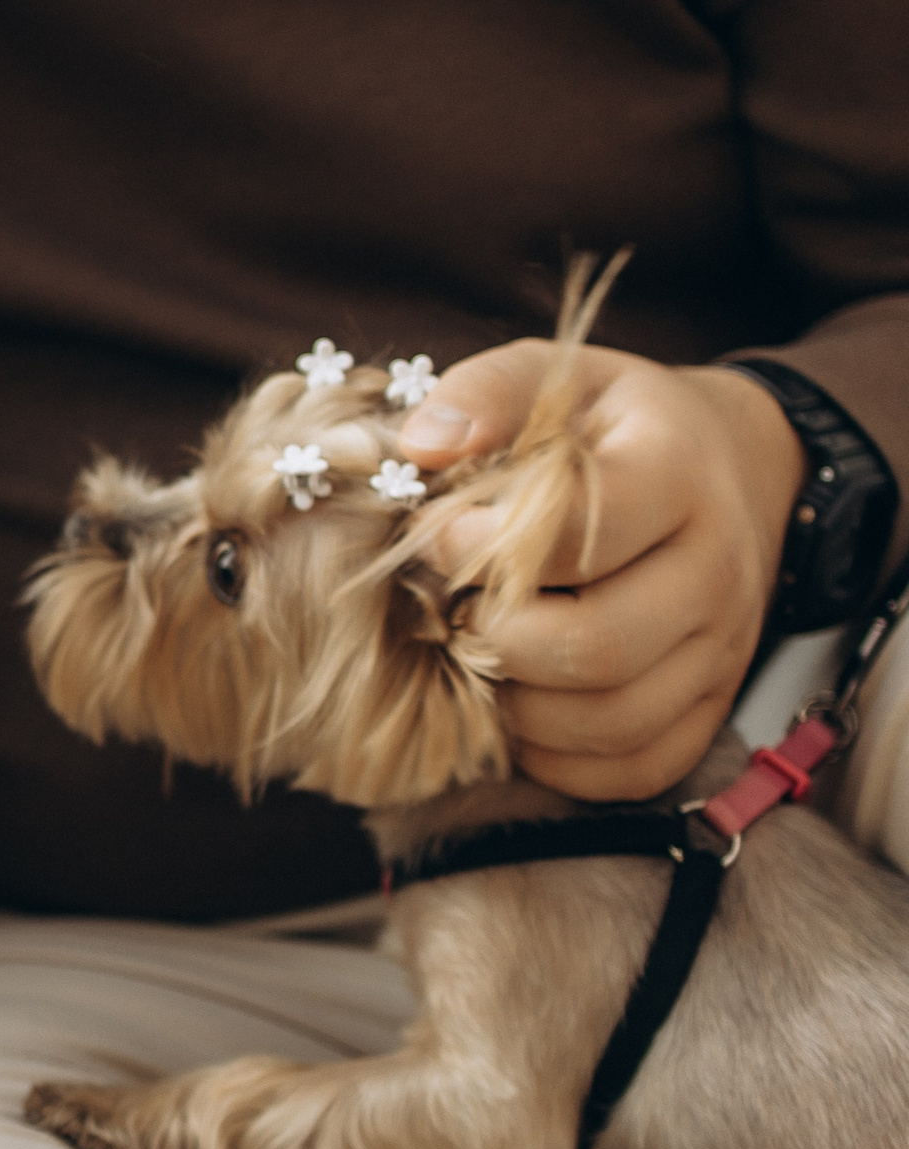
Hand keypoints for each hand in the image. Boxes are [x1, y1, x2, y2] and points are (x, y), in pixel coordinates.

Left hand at [397, 345, 802, 801]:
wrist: (726, 470)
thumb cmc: (611, 429)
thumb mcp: (556, 378)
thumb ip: (486, 393)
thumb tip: (423, 444)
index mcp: (676, 474)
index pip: (581, 534)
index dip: (484, 545)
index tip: (437, 534)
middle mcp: (714, 571)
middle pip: (596, 647)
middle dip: (494, 637)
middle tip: (456, 607)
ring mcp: (721, 649)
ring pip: (610, 721)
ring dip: (517, 704)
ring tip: (482, 651)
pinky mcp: (710, 708)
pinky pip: (631, 769)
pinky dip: (556, 755)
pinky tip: (520, 702)